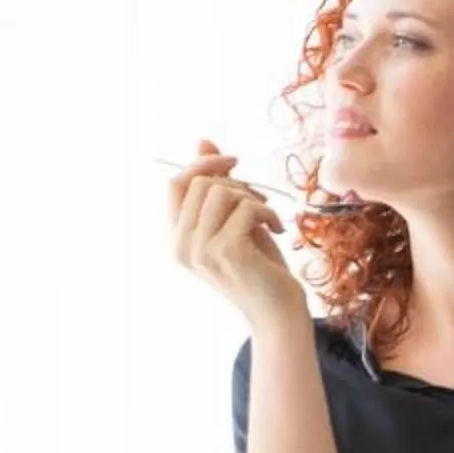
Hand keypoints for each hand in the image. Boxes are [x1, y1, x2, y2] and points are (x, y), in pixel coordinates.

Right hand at [167, 141, 303, 327]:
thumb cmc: (259, 266)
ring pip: (222, 191)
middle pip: (200, 182)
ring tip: (267, 218)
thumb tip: (203, 140)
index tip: (233, 161)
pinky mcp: (226, 251)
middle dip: (236, 183)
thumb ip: (217, 184)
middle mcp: (182, 246)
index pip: (175, 184)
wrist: (278, 312)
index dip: (203, 164)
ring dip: (253, 198)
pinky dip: (268, 212)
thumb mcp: (234, 219)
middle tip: (259, 202)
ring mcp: (201, 250)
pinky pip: (247, 207)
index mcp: (177, 239)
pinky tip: (278, 230)